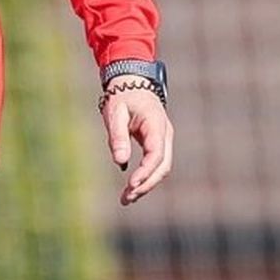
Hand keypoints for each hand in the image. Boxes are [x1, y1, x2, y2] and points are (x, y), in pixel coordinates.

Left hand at [101, 84, 173, 205]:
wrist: (133, 81)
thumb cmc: (122, 95)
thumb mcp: (115, 112)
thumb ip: (118, 136)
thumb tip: (121, 162)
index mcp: (156, 124)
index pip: (156, 154)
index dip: (145, 172)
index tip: (130, 184)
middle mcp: (165, 134)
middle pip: (163, 166)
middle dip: (146, 184)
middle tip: (127, 198)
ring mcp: (164, 139)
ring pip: (161, 168)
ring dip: (146, 185)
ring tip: (126, 199)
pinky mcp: (158, 144)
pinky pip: (155, 164)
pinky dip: (145, 178)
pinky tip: (131, 189)